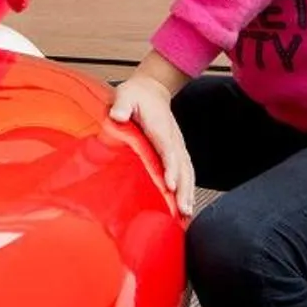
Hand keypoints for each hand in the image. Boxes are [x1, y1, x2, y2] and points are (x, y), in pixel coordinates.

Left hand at [108, 73, 194, 216]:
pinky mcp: (177, 153)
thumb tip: (118, 115)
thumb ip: (121, 105)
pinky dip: (188, 190)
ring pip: (187, 172)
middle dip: (183, 189)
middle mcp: (173, 139)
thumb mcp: (125, 94)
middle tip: (183, 210)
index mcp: (160, 127)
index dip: (170, 168)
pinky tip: (186, 208)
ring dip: (188, 193)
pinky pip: (186, 173)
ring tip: (186, 215)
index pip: (167, 150)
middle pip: (182, 166)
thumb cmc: (135, 95)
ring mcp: (178, 147)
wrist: (152, 90)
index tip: (170, 185)